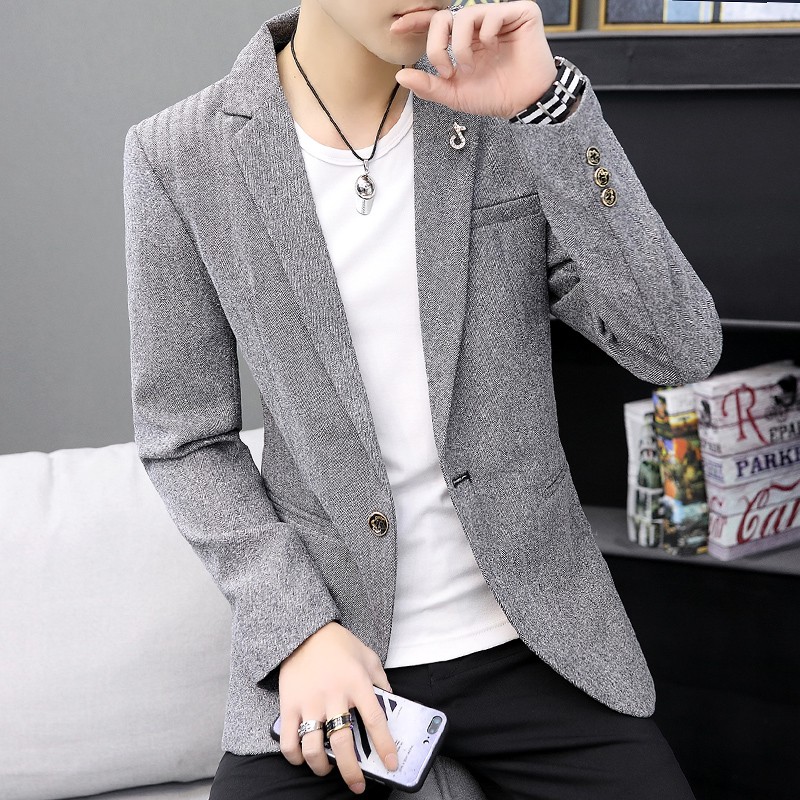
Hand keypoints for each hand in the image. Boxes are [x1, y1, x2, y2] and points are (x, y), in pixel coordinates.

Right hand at [278, 621, 397, 793]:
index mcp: (357, 682)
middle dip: (352, 771)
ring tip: (328, 769)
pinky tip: (303, 758)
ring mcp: (309, 702)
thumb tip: (391, 703)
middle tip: (358, 785)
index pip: (375, 720)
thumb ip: (381, 680)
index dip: (385, 746)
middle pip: (343, 743)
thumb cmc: (339, 644)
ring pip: (313, 748)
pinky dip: (295, 757)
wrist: (304, 630)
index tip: (392, 764)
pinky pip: (289, 741)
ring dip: (322, 767)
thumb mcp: (368, 656)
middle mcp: (334, 695)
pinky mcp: (289, 705)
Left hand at [392, 1, 557, 118]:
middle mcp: (479, 26)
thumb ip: (429, 86)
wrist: (525, 102)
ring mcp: (498, 18)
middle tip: (445, 71)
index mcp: (464, 40)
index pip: (436, 24)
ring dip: (460, 47)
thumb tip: (400, 76)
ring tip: (470, 68)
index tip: (395, 28)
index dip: (416, 22)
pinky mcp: (520, 14)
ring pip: (465, 16)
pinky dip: (486, 35)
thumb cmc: (494, 96)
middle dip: (437, 46)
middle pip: (444, 17)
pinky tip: (492, 50)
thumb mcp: (455, 95)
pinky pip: (492, 14)